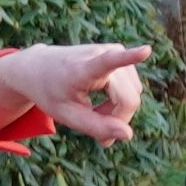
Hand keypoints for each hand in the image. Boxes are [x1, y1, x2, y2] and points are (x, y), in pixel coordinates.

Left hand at [0, 41, 149, 142]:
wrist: (39, 67)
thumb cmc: (51, 92)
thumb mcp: (67, 116)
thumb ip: (96, 127)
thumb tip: (128, 135)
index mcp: (82, 69)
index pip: (109, 62)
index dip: (130, 57)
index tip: (146, 50)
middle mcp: (100, 53)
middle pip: (129, 98)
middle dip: (117, 119)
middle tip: (97, 134)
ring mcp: (112, 50)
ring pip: (134, 94)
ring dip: (117, 110)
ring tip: (94, 110)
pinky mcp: (118, 52)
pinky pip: (133, 87)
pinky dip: (120, 100)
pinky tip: (103, 101)